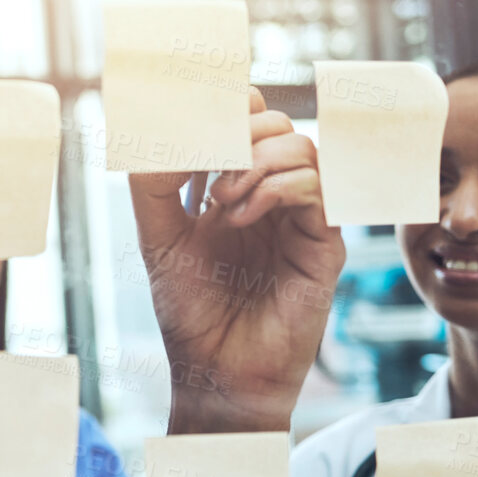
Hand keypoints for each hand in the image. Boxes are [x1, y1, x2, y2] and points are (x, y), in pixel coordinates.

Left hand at [129, 89, 344, 431]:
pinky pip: (320, 187)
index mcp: (231, 186)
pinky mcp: (324, 243)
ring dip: (255, 161)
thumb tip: (166, 133)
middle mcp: (270, 195)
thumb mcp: (156, 238)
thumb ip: (153, 184)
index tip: (191, 120)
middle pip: (276, 123)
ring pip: (302, 147)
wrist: (215, 369)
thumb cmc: (188, 309)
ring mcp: (301, 216)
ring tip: (221, 201)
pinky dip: (277, 188)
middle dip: (238, 132)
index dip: (222, 107)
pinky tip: (240, 217)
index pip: (243, 119)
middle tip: (206, 171)